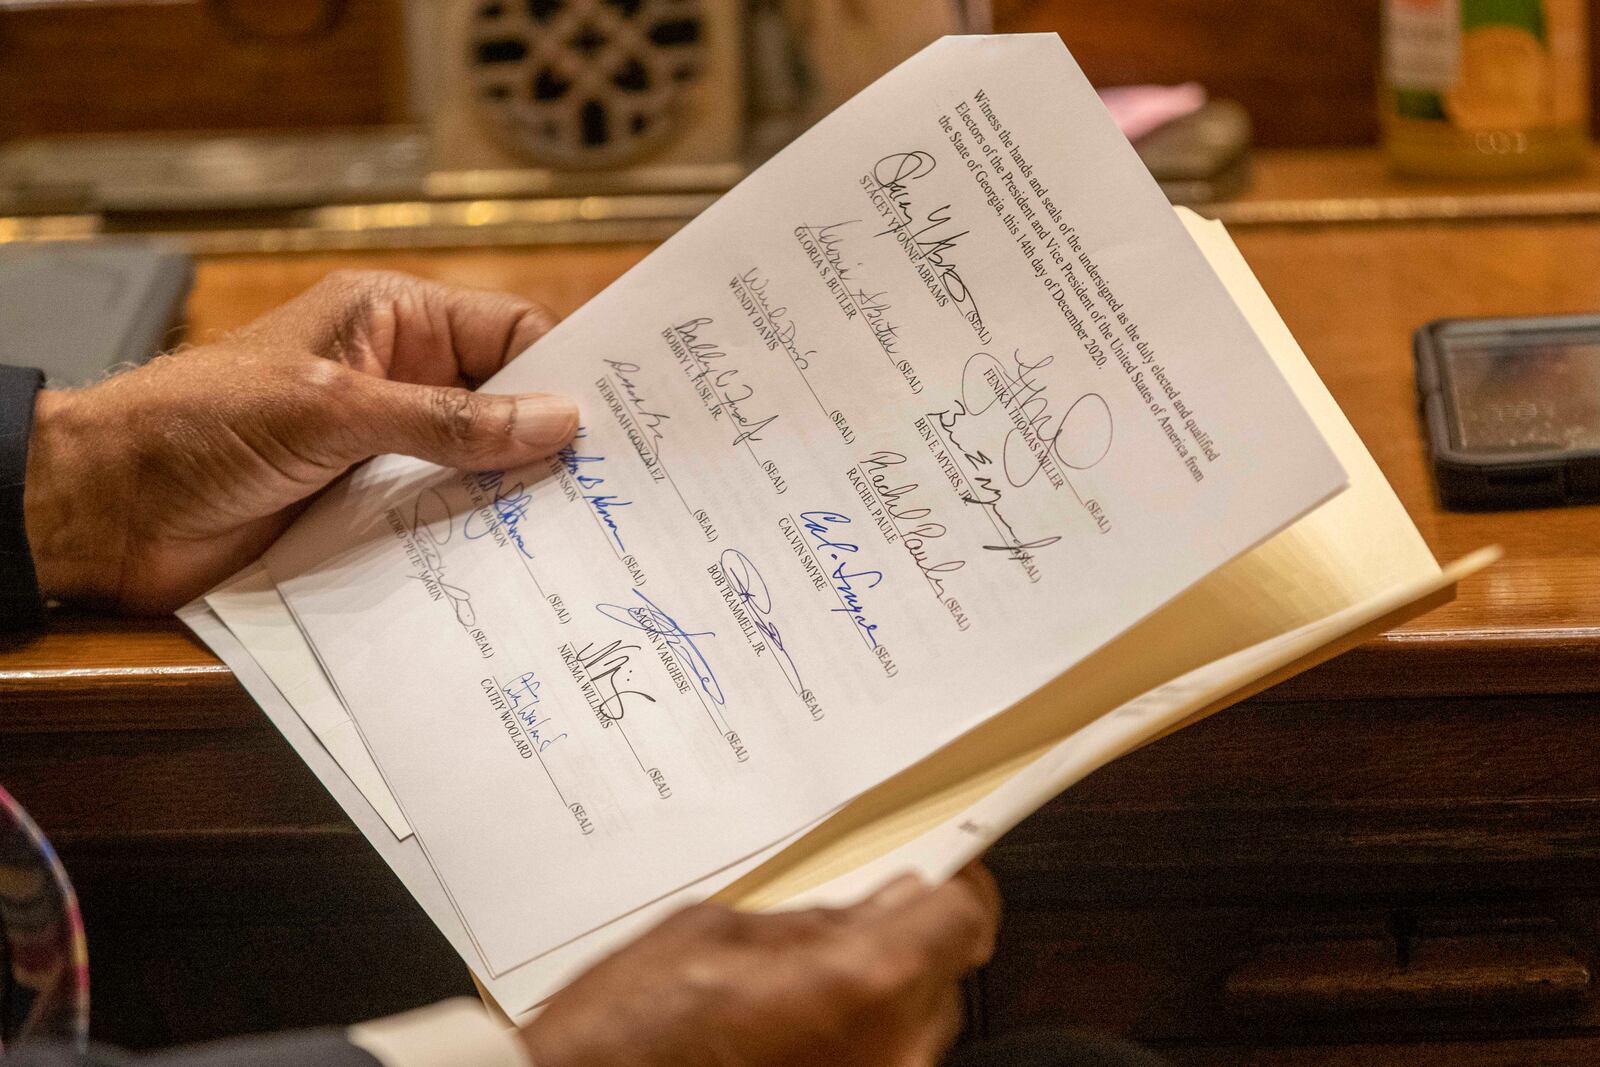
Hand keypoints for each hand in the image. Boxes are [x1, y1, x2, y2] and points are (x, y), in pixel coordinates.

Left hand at [23, 270, 577, 612]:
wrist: (105, 512)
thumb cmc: (200, 426)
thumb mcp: (334, 408)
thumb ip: (448, 420)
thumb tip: (557, 421)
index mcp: (391, 322)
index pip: (509, 333)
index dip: (564, 371)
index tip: (618, 420)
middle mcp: (397, 382)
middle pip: (504, 408)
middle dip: (550, 443)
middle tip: (617, 487)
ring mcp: (385, 452)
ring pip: (479, 472)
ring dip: (514, 502)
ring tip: (581, 535)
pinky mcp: (369, 514)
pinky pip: (442, 524)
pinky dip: (474, 544)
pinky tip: (517, 568)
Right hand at [521, 864, 1000, 1066]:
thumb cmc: (633, 1029)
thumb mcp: (723, 927)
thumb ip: (819, 916)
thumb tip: (879, 903)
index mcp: (867, 980)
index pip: (964, 917)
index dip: (951, 885)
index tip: (936, 870)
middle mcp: (891, 1050)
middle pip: (944, 973)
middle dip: (907, 938)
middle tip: (856, 913)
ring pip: (915, 1024)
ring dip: (880, 992)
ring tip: (807, 975)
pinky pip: (880, 1060)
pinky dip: (855, 1035)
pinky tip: (795, 1019)